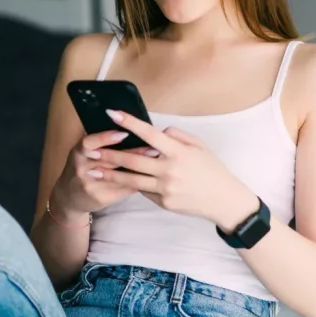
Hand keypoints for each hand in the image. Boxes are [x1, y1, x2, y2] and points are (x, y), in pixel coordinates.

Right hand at [49, 129, 157, 219]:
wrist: (69, 197)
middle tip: (152, 147)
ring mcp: (90, 185)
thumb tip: (131, 129)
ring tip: (154, 160)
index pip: (89, 143)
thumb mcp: (83, 153)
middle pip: (108, 160)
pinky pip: (122, 188)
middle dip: (132, 153)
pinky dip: (136, 180)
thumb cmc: (82, 168)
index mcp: (77, 153)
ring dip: (138, 167)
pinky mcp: (100, 198)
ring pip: (117, 176)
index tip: (123, 133)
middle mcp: (81, 169)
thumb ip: (101, 143)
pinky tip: (150, 175)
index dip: (105, 138)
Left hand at [89, 110, 260, 229]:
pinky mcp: (164, 202)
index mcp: (178, 152)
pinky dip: (134, 185)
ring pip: (132, 180)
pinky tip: (121, 181)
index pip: (149, 134)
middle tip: (91, 150)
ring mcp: (165, 188)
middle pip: (133, 160)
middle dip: (110, 154)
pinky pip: (144, 191)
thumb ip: (176, 135)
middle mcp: (169, 170)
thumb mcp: (199, 146)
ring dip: (111, 174)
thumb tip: (157, 132)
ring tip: (94, 170)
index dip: (129, 123)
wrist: (224, 200)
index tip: (113, 114)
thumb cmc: (212, 169)